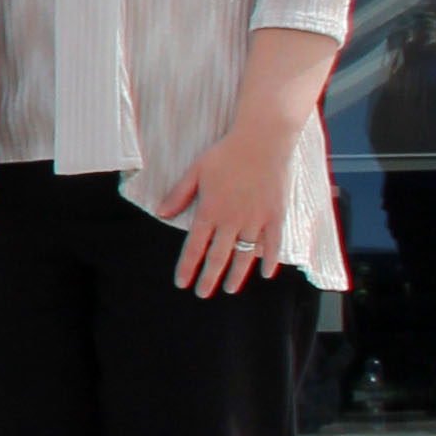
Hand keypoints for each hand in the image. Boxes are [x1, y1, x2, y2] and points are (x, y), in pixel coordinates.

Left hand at [156, 122, 298, 295]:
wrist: (262, 142)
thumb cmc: (226, 154)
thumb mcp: (195, 171)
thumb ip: (179, 195)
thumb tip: (160, 214)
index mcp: (210, 210)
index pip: (194, 247)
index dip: (188, 267)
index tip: (182, 283)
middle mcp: (232, 220)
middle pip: (218, 256)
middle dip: (209, 277)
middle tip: (203, 294)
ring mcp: (256, 219)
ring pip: (245, 254)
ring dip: (237, 274)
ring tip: (229, 289)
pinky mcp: (276, 215)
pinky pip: (273, 243)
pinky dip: (269, 260)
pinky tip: (265, 273)